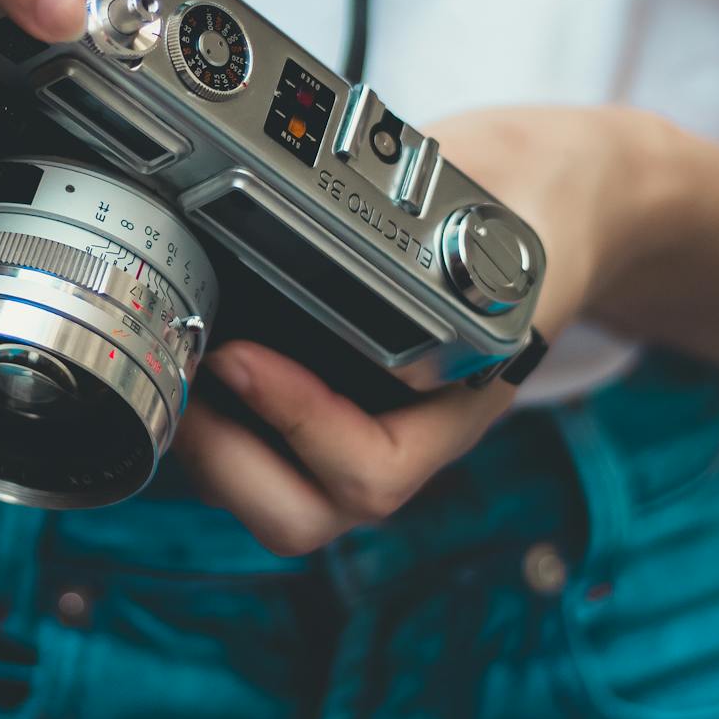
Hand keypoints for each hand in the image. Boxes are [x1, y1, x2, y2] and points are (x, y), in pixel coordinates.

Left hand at [172, 105, 672, 555]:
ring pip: (272, 496)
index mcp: (460, 404)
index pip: (369, 470)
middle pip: (304, 513)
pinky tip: (187, 356)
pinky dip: (213, 422)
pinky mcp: (321, 404)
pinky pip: (257, 452)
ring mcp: (360, 428)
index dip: (296, 426)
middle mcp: (406, 434)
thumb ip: (465, 222)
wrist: (545, 205)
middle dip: (227, 465)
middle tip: (179, 384)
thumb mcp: (513, 206)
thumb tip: (400, 212)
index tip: (239, 354)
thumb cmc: (533, 208)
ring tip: (172, 371)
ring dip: (210, 453)